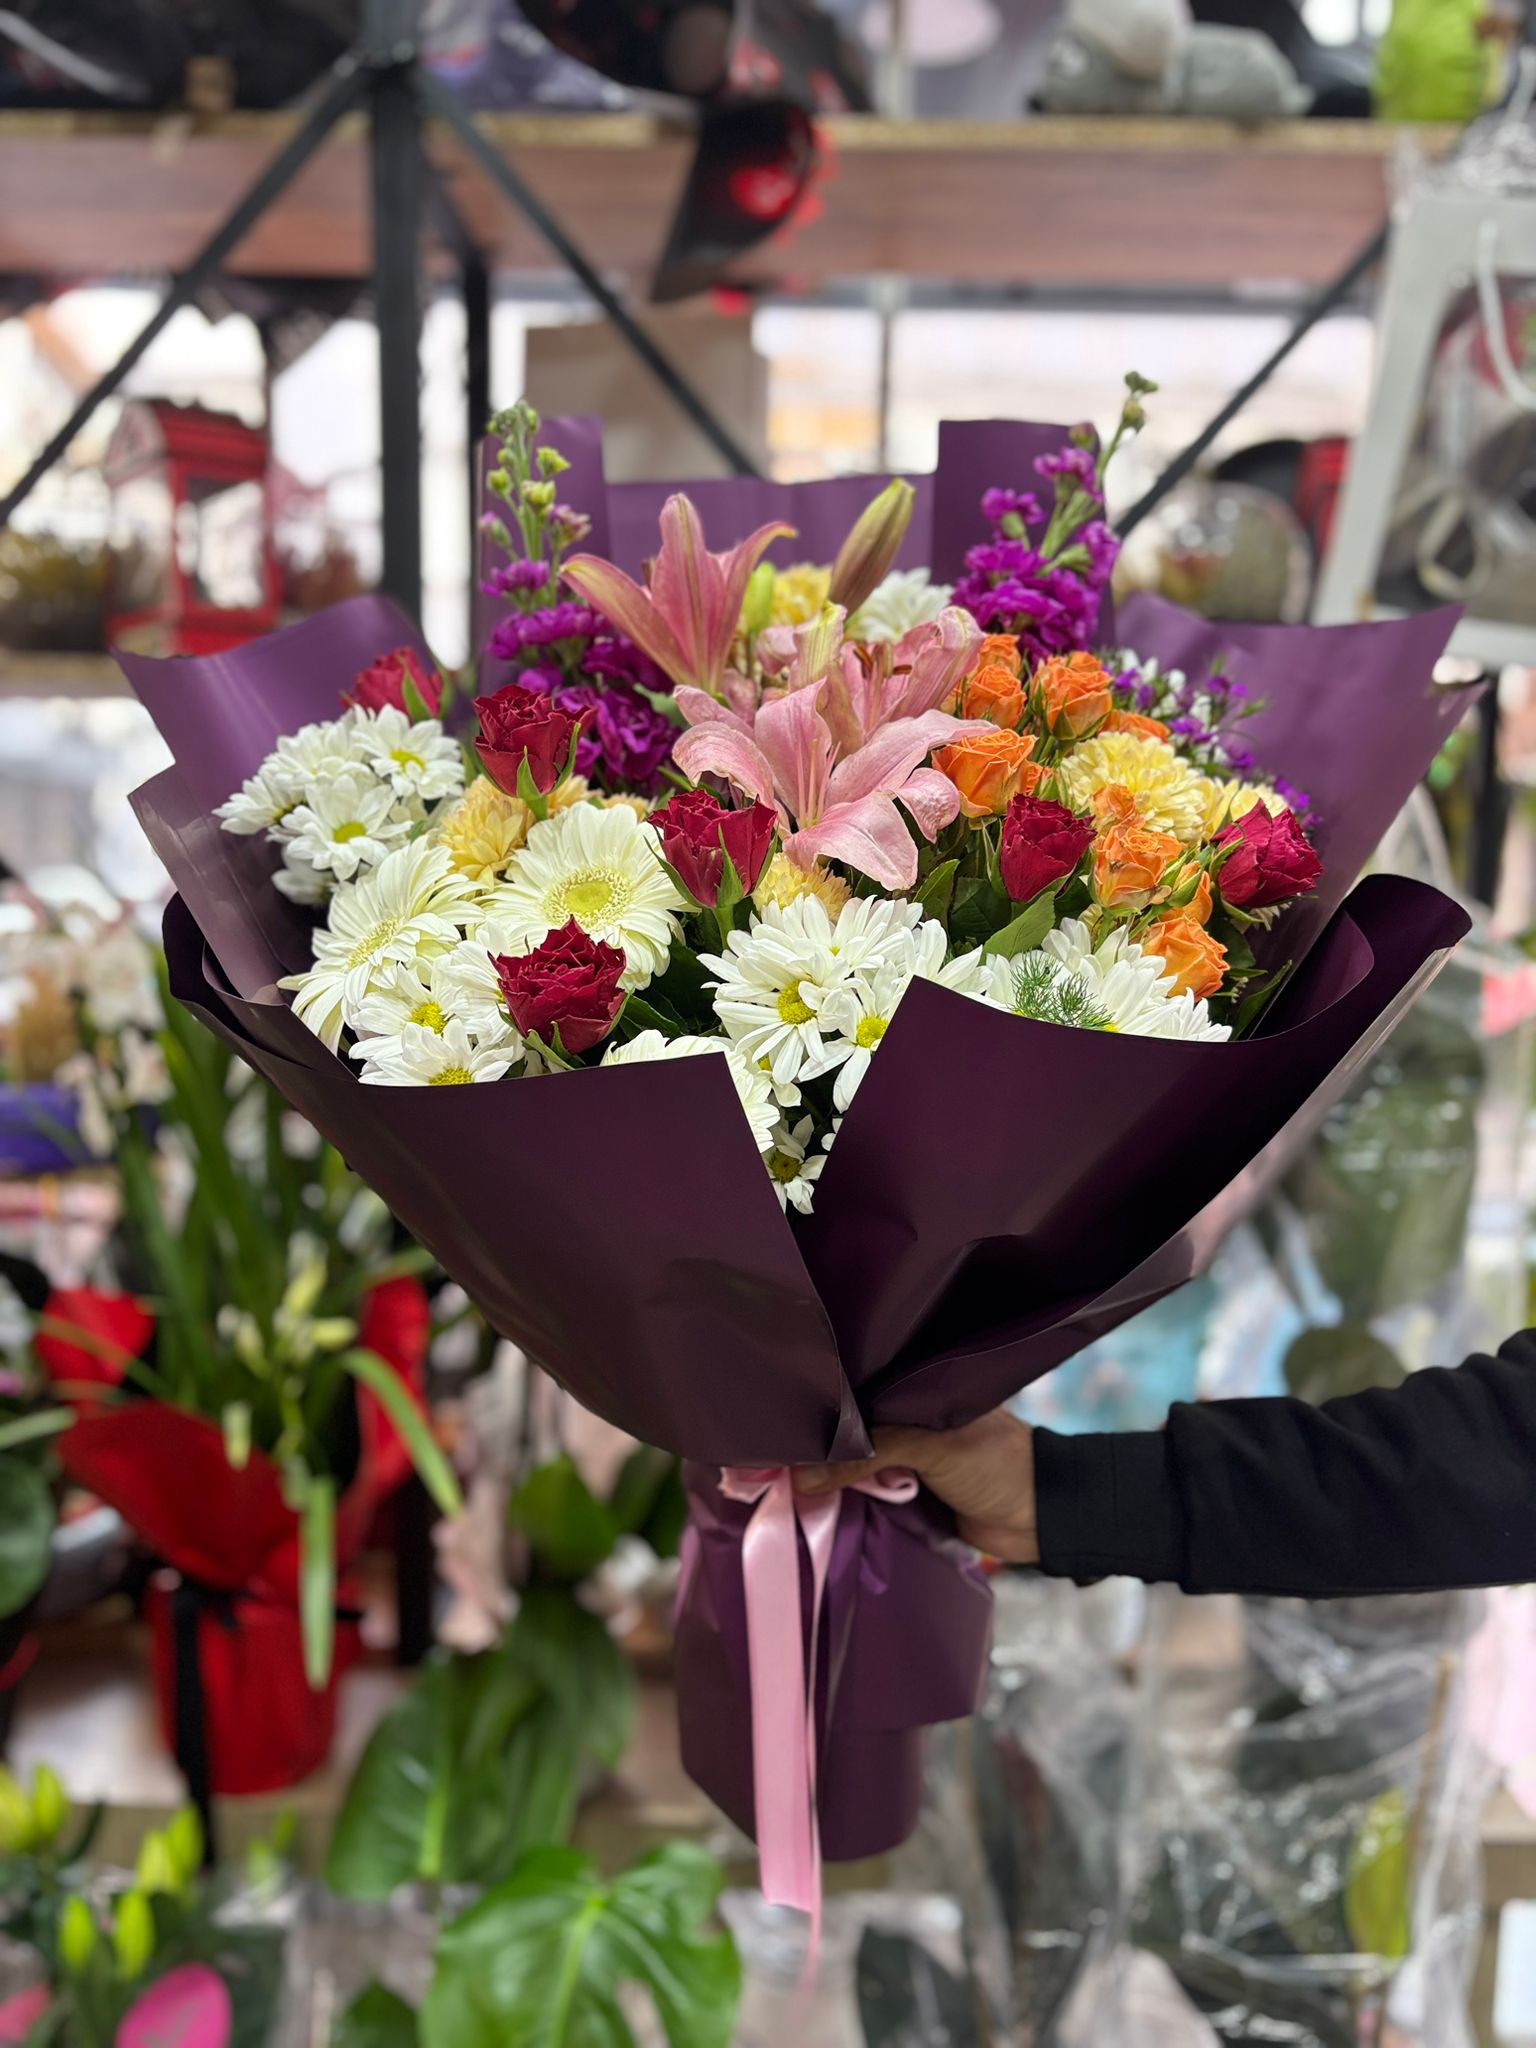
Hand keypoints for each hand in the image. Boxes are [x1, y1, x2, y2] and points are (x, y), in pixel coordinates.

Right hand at [794, 1409, 1037, 1563]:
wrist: (1042, 1520)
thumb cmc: (996, 1465)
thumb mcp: (932, 1446)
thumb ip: (869, 1455)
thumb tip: (801, 1478)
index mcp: (916, 1389)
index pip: (857, 1386)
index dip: (820, 1398)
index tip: (775, 1406)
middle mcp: (906, 1419)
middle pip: (849, 1430)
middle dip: (815, 1442)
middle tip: (765, 1448)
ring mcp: (906, 1460)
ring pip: (854, 1465)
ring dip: (827, 1476)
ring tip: (773, 1476)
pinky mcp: (907, 1498)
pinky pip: (867, 1497)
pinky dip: (845, 1502)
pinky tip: (808, 1503)